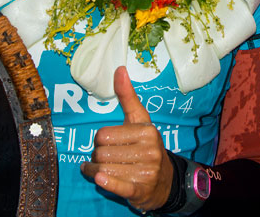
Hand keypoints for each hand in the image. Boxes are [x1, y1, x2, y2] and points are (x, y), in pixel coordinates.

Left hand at [81, 66, 174, 211]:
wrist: (165, 182)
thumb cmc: (146, 146)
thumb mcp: (140, 121)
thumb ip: (128, 97)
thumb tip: (119, 69)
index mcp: (146, 131)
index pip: (103, 135)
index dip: (99, 140)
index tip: (107, 143)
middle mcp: (149, 151)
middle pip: (101, 153)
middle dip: (96, 157)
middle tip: (103, 159)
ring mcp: (146, 172)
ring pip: (104, 170)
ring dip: (95, 172)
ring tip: (98, 171)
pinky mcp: (141, 190)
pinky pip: (118, 185)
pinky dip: (107, 182)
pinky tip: (99, 179)